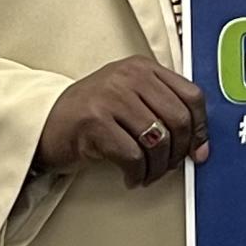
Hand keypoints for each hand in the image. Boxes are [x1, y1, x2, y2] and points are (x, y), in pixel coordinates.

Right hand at [36, 58, 209, 188]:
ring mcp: (110, 97)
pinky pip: (133, 156)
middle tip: (169, 166)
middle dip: (179, 152)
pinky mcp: (95, 122)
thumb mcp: (129, 99)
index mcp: (142, 68)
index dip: (201, 128)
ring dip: (157, 168)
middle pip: (178, 119)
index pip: (191, 95)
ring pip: (158, 141)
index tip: (198, 149)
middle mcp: (128, 77)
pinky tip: (131, 177)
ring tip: (148, 174)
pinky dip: (137, 175)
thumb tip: (199, 145)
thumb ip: (162, 110)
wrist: (44, 123)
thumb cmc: (91, 114)